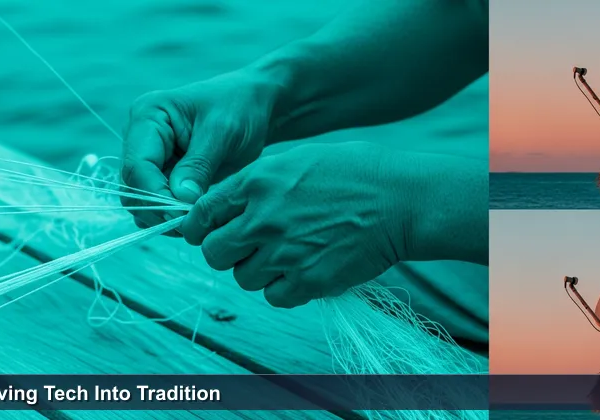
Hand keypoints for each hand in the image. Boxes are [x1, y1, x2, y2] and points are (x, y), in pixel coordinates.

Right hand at [120, 70, 282, 231]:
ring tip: (195, 223)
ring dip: (163, 216)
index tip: (181, 215)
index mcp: (148, 116)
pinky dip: (172, 215)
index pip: (137, 165)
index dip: (155, 195)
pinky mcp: (165, 174)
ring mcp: (152, 157)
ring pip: (142, 200)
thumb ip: (199, 165)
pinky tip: (195, 219)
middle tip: (190, 226)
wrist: (255, 105)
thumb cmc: (239, 106)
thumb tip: (180, 199)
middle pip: (133, 186)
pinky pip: (159, 202)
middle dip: (158, 209)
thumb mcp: (222, 132)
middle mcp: (142, 138)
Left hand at [180, 142, 410, 307]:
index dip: (199, 227)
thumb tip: (225, 208)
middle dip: (225, 252)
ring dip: (257, 271)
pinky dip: (283, 288)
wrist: (400, 200)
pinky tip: (302, 270)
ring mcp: (286, 252)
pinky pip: (274, 296)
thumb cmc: (354, 174)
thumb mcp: (296, 161)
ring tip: (285, 255)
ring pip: (243, 278)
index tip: (206, 233)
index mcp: (258, 182)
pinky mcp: (309, 280)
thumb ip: (256, 185)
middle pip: (214, 252)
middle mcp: (264, 218)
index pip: (202, 213)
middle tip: (246, 247)